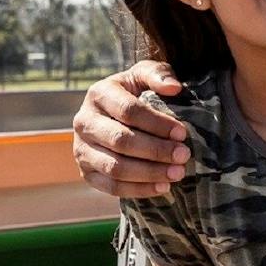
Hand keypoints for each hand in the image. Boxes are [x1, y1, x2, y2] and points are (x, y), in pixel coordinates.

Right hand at [71, 59, 188, 197]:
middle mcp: (84, 122)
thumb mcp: (144, 75)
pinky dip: (138, 190)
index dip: (157, 124)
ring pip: (115, 167)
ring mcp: (81, 149)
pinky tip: (163, 187)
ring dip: (149, 173)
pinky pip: (111, 186)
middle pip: (121, 141)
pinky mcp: (86, 172)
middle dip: (156, 150)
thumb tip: (174, 88)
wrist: (113, 114)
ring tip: (177, 173)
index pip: (128, 111)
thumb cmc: (135, 91)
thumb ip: (158, 75)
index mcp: (99, 94)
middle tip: (184, 156)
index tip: (182, 133)